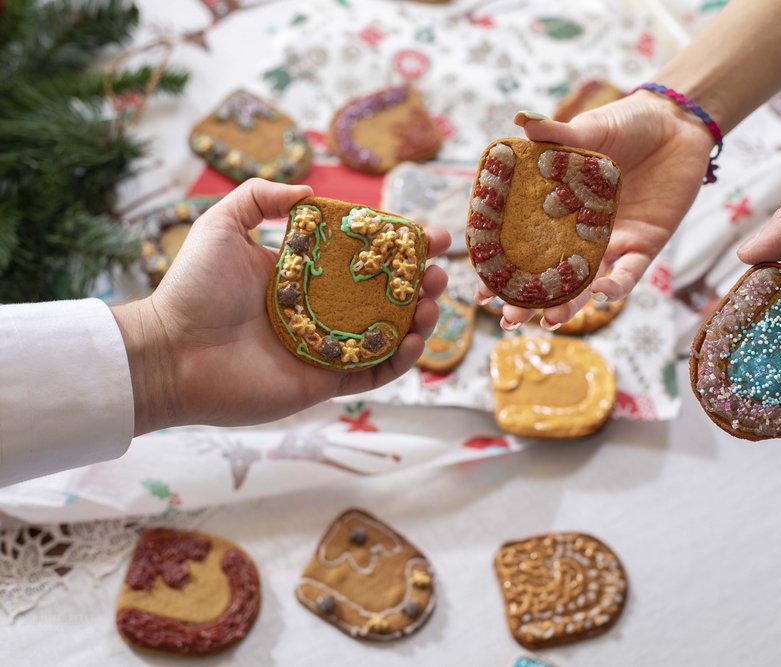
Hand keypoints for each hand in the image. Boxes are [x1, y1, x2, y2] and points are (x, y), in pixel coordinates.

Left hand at [113, 179, 448, 434]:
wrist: (171, 351)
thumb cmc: (193, 288)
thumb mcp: (221, 225)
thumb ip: (259, 197)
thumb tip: (307, 191)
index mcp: (305, 274)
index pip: (364, 258)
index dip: (401, 246)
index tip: (430, 235)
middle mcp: (322, 309)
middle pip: (386, 296)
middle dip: (419, 283)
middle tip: (438, 272)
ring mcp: (326, 346)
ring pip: (388, 334)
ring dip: (419, 319)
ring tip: (432, 303)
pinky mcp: (325, 380)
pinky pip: (374, 372)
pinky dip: (401, 359)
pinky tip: (417, 338)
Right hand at [474, 92, 714, 328]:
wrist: (676, 124)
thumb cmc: (627, 124)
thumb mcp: (589, 128)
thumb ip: (557, 134)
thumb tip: (521, 120)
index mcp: (557, 208)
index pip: (523, 245)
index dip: (502, 269)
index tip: (480, 289)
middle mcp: (580, 232)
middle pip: (550, 275)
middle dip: (530, 300)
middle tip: (509, 318)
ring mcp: (612, 242)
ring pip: (586, 285)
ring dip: (569, 305)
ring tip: (549, 320)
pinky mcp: (645, 245)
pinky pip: (628, 274)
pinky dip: (615, 287)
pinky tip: (599, 293)